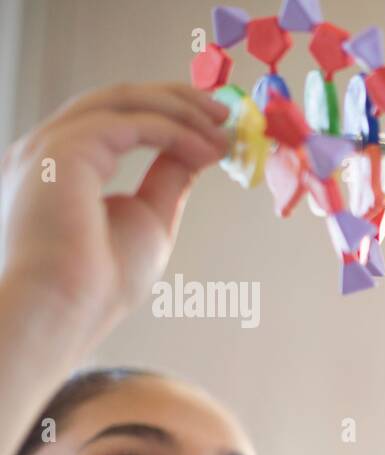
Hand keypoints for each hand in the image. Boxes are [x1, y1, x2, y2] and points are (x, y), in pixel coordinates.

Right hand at [0, 82, 229, 354]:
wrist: (61, 312)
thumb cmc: (98, 284)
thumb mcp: (148, 218)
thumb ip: (166, 178)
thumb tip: (197, 149)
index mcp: (60, 165)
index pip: (115, 118)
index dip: (168, 114)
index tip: (214, 127)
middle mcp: (47, 148)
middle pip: (117, 100)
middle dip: (176, 100)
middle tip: (225, 112)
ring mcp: (48, 145)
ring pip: (121, 101)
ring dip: (179, 108)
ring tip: (223, 125)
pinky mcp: (61, 148)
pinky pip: (129, 123)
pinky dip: (175, 130)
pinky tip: (207, 149)